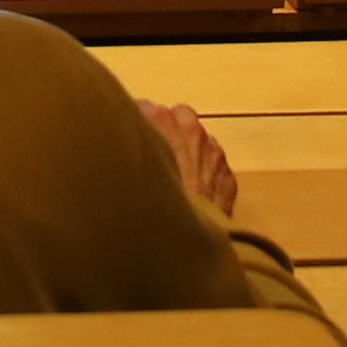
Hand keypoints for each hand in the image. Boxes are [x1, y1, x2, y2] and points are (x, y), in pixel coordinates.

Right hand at [137, 96, 253, 226]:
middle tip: (156, 149)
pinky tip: (194, 193)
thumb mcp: (125, 167)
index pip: (147, 108)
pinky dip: (207, 174)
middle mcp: (192, 130)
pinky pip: (216, 167)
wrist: (180, 238)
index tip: (130, 137)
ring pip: (202, 140)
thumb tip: (118, 145)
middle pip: (179, 115)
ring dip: (191, 150)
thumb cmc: (145, 202)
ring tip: (177, 173)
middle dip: (169, 128)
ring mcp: (215, 154)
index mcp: (162, 120)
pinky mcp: (228, 178)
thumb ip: (125, 147)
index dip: (139, 123)